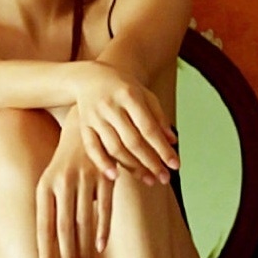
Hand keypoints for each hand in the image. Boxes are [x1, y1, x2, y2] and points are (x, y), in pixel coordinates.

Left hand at [35, 115, 113, 257]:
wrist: (83, 127)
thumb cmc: (64, 164)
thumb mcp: (50, 181)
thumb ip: (49, 209)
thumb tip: (46, 244)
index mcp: (45, 186)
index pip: (43, 224)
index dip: (44, 250)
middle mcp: (62, 183)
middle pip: (63, 227)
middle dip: (64, 255)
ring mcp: (84, 180)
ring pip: (83, 221)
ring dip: (82, 247)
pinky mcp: (104, 177)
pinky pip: (104, 208)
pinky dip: (102, 229)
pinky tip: (99, 247)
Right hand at [73, 63, 178, 183]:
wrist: (90, 77)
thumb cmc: (123, 88)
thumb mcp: (144, 95)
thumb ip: (158, 117)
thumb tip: (172, 141)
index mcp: (129, 95)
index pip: (148, 128)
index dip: (162, 148)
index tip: (175, 165)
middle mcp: (111, 106)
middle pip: (132, 141)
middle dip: (150, 162)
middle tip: (164, 178)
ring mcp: (95, 117)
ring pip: (114, 147)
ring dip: (132, 167)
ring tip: (149, 180)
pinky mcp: (83, 125)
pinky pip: (92, 148)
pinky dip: (102, 163)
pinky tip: (115, 177)